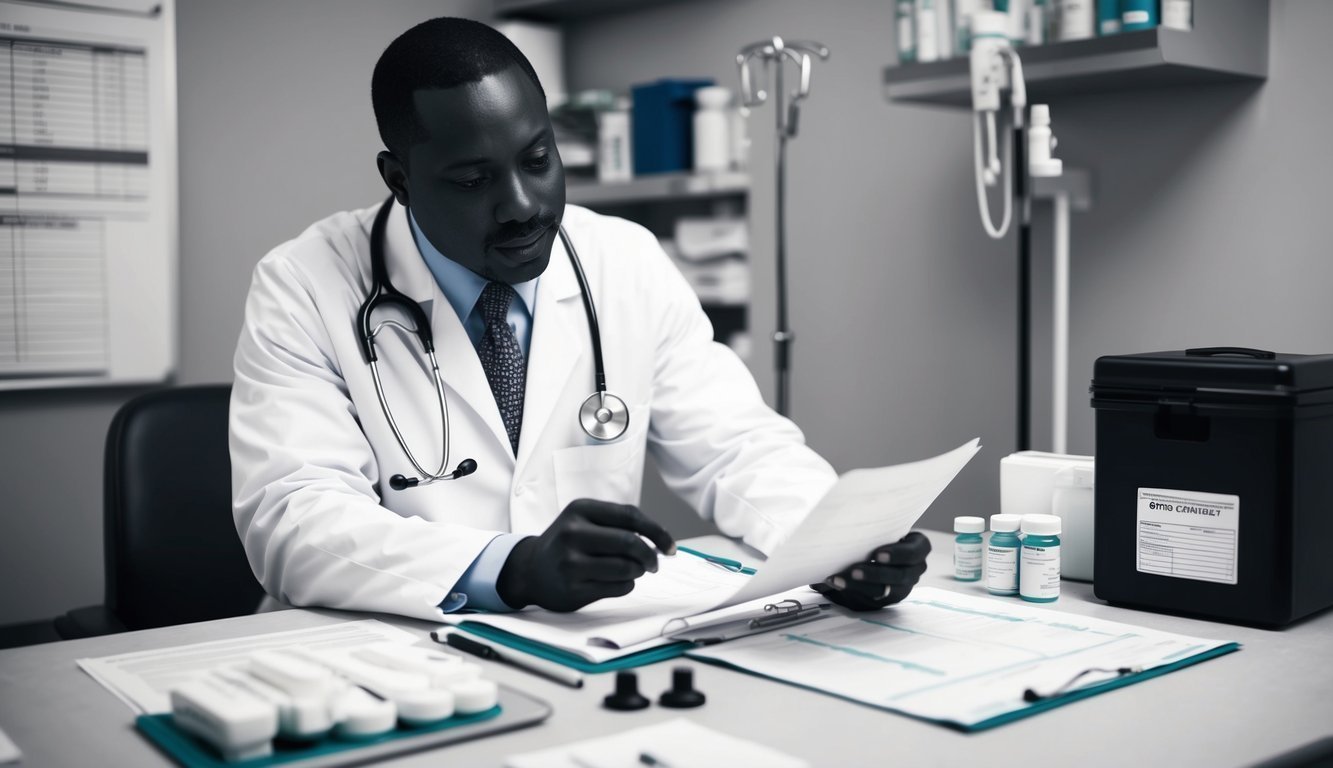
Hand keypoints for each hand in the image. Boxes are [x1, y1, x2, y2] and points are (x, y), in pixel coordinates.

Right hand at [496, 498, 675, 611]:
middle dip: (650, 555)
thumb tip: (661, 541)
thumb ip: (618, 524)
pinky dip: (627, 585)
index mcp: (579, 510)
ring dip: (639, 571)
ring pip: (626, 567)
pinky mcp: (573, 589)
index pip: (631, 516)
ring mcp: (571, 563)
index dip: (657, 531)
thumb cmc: (567, 543)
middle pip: (630, 542)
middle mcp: (572, 534)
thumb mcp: (584, 520)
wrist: (530, 570)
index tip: (669, 546)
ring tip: (633, 570)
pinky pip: (619, 587)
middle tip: (655, 564)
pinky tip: (616, 581)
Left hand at [811, 531, 930, 610]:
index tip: (877, 554)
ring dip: (859, 585)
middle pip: (901, 575)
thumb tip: (852, 504)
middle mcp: (916, 569)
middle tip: (853, 570)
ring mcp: (904, 586)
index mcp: (919, 547)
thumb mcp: (885, 526)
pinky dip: (852, 589)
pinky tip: (836, 582)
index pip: (917, 551)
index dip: (899, 554)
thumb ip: (878, 522)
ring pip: (885, 590)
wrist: (874, 553)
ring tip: (838, 579)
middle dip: (876, 574)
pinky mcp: (888, 598)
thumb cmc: (880, 533)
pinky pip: (872, 598)